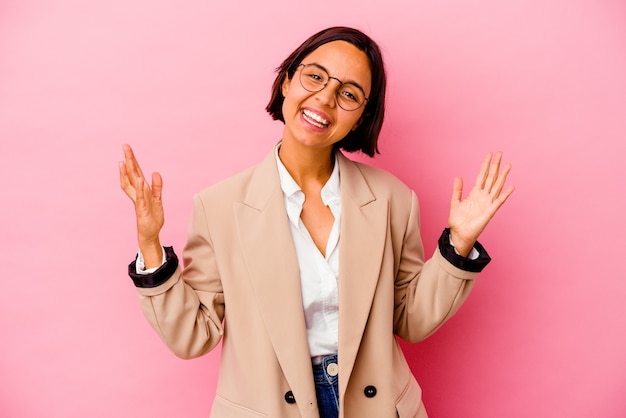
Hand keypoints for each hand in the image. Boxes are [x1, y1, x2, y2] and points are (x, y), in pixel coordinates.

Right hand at [119, 144, 163, 266]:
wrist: (150, 233)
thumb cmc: (152, 217)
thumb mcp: (157, 199)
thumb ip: (157, 186)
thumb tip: (155, 173)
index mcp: (142, 190)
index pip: (135, 172)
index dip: (132, 161)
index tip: (127, 149)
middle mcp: (138, 193)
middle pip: (131, 174)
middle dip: (128, 160)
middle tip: (125, 146)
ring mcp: (138, 201)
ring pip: (132, 184)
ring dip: (129, 172)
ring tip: (125, 160)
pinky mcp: (142, 209)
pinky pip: (140, 197)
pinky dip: (139, 188)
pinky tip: (139, 180)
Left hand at [448, 152, 514, 256]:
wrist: (459, 234)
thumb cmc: (458, 220)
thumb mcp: (455, 202)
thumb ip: (457, 190)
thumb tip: (458, 177)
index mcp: (475, 193)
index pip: (482, 176)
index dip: (485, 165)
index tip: (489, 154)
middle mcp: (483, 196)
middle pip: (491, 177)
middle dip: (495, 165)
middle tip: (500, 153)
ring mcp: (488, 203)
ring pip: (497, 186)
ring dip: (502, 176)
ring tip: (508, 165)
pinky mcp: (490, 211)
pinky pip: (499, 201)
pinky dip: (505, 194)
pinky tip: (512, 186)